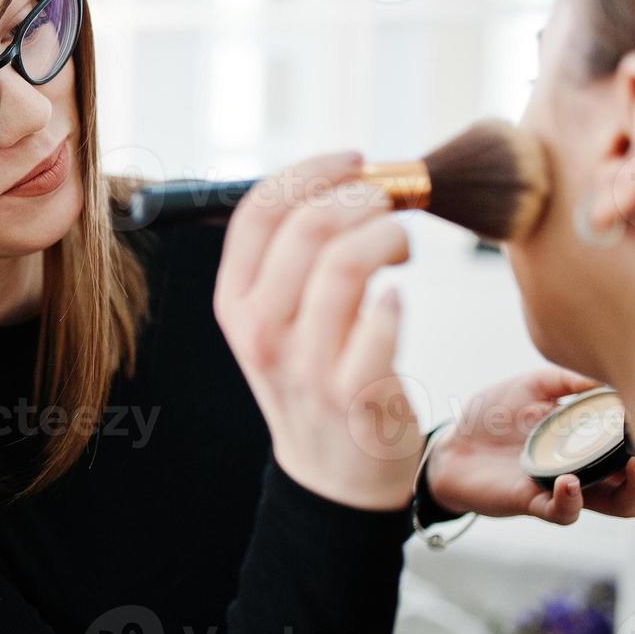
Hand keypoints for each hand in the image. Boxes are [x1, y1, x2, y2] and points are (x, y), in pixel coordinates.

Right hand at [215, 151, 425, 510]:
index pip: (257, 211)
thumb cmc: (316, 375)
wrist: (334, 472)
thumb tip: (350, 180)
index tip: (356, 161)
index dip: (311, 171)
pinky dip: (397, 298)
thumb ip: (294, 257)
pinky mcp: (353, 391)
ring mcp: (303, 363)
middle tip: (390, 200)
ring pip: (344, 264)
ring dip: (385, 235)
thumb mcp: (279, 317)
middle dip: (359, 197)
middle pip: (304, 228)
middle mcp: (259, 329)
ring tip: (401, 242)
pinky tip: (398, 298)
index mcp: (233, 301)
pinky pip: (382, 320)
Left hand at [425, 367, 634, 522]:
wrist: (450, 444)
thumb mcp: (532, 387)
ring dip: (633, 490)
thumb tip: (607, 376)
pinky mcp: (533, 501)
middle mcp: (585, 468)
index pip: (631, 445)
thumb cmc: (492, 417)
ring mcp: (561, 488)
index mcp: (588, 441)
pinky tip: (569, 481)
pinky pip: (564, 513)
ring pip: (618, 504)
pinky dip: (572, 500)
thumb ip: (568, 381)